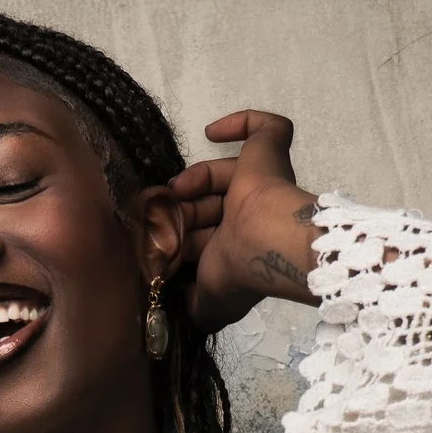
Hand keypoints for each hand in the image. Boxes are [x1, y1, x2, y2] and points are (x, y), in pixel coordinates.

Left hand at [168, 110, 320, 331]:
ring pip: (227, 171)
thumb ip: (193, 308)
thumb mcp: (208, 304)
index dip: (183, 237)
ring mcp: (264, 183)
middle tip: (163, 216)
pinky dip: (240, 123)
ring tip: (177, 190)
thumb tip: (180, 308)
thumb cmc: (240, 271)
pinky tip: (211, 132)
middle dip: (184, 210)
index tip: (162, 243)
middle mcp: (254, 215)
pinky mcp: (270, 153)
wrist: (265, 244)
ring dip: (197, 178)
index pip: (207, 236)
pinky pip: (264, 129)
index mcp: (241, 248)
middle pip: (212, 203)